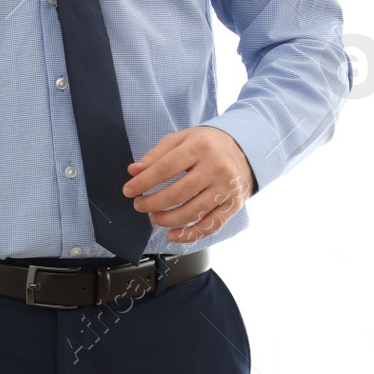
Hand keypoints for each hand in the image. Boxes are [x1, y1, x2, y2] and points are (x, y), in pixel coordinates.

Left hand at [122, 126, 255, 243]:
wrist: (244, 150)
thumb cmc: (206, 144)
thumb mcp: (180, 139)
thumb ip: (156, 155)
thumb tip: (134, 171)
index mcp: (200, 147)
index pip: (165, 168)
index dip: (144, 182)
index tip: (128, 190)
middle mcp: (216, 168)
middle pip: (178, 193)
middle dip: (153, 203)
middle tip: (139, 205)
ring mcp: (227, 188)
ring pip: (193, 212)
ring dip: (168, 220)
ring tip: (153, 217)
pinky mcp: (234, 205)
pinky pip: (210, 225)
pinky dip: (190, 234)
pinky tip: (173, 235)